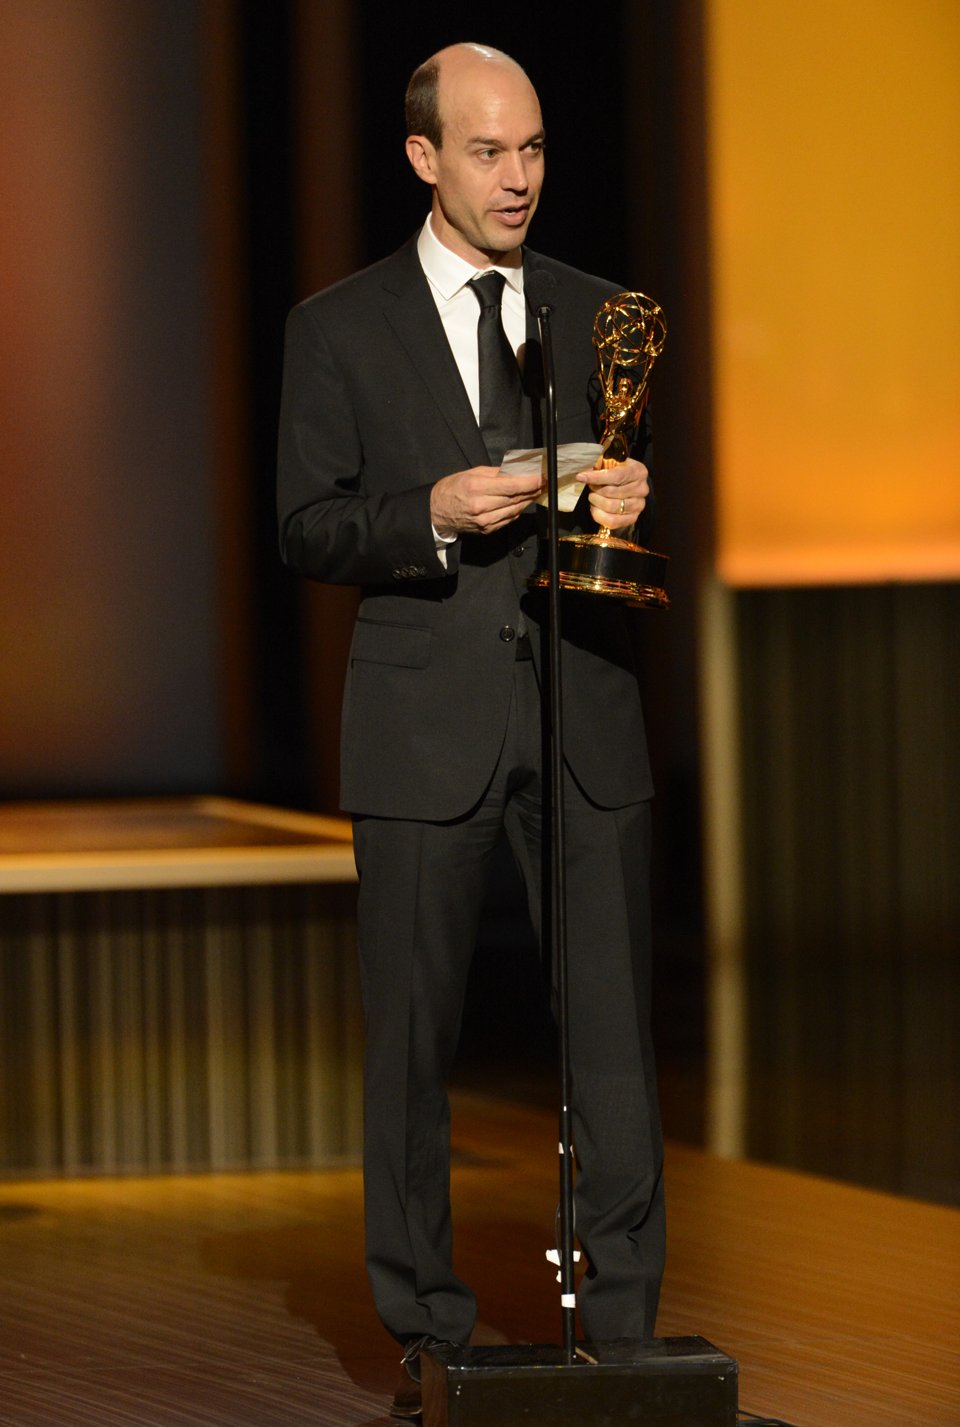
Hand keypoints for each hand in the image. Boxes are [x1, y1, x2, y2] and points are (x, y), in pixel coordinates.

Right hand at [430, 466, 544, 536]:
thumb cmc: (453, 488)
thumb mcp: (472, 473)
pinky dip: (517, 510)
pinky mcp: (487, 530)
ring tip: (536, 491)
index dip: (530, 482)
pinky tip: (522, 502)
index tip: (542, 477)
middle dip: (532, 490)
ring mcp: (485, 521)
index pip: (511, 486)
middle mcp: (482, 506)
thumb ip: (496, 473)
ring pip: (515, 510)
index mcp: (477, 488)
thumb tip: (517, 471)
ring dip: (528, 500)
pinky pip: (508, 519)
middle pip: (515, 498)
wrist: (437, 511)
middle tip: (544, 482)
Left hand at [583, 457, 648, 530]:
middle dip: (596, 490)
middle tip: (591, 488)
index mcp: (638, 471)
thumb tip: (583, 476)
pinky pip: (613, 521)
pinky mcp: (633, 518)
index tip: (581, 477)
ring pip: (611, 507)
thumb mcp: (610, 464)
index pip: (616, 476)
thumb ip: (599, 467)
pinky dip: (599, 515)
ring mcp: (639, 505)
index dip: (597, 477)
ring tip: (593, 497)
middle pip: (612, 492)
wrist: (627, 485)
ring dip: (597, 502)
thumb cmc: (616, 473)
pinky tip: (595, 508)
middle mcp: (642, 489)